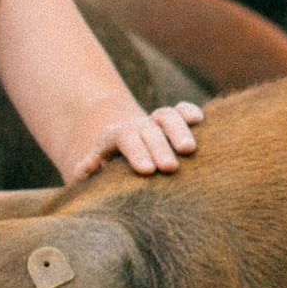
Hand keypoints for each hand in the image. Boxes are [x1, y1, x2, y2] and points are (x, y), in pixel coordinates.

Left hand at [69, 101, 204, 179]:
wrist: (122, 158)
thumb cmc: (107, 176)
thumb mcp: (90, 174)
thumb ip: (85, 171)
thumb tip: (87, 166)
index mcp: (113, 137)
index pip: (124, 138)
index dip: (135, 152)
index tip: (147, 171)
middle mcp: (136, 126)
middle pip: (147, 128)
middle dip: (159, 147)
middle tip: (169, 168)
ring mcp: (155, 123)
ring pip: (167, 115)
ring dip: (179, 130)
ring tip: (189, 150)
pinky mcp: (174, 123)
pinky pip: (182, 110)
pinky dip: (190, 112)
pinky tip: (200, 121)